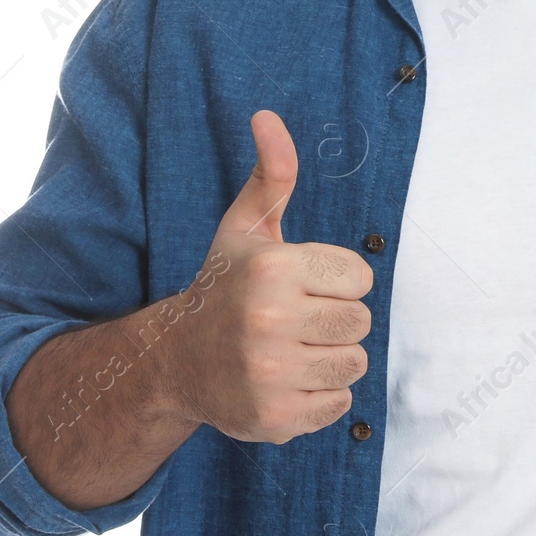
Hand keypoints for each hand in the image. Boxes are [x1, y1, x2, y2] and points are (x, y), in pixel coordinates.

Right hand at [165, 110, 374, 444]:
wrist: (174, 361)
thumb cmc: (224, 286)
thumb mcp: (246, 227)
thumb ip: (273, 173)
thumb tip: (267, 115)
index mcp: (272, 270)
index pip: (361, 278)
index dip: (338, 281)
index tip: (302, 284)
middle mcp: (269, 323)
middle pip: (361, 323)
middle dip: (336, 319)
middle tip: (297, 319)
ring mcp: (271, 375)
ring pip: (354, 364)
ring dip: (331, 357)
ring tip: (292, 348)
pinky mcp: (275, 419)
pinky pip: (339, 405)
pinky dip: (320, 396)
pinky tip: (286, 380)